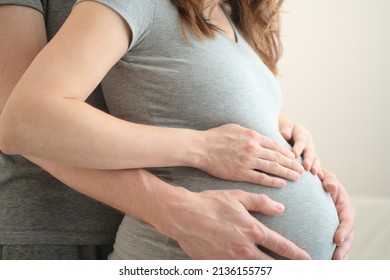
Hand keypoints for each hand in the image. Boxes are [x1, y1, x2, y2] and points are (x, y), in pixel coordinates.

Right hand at [159, 188, 310, 259]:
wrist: (183, 216)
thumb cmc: (210, 203)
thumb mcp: (237, 196)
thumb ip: (261, 202)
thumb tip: (280, 208)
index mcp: (252, 230)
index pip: (281, 246)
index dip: (297, 254)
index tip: (308, 258)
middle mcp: (245, 248)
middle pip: (273, 264)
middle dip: (288, 268)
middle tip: (300, 270)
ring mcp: (231, 259)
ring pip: (256, 271)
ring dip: (268, 271)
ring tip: (278, 271)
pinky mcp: (218, 264)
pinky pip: (237, 272)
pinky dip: (247, 271)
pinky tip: (250, 269)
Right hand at [199, 124, 303, 187]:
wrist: (201, 147)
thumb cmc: (215, 136)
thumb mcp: (235, 127)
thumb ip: (250, 132)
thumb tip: (260, 136)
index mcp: (253, 136)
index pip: (276, 145)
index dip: (287, 152)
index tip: (295, 157)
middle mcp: (253, 148)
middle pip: (278, 157)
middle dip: (292, 164)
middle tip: (302, 169)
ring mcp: (248, 161)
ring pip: (273, 168)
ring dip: (287, 173)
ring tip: (297, 177)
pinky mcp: (240, 173)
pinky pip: (261, 178)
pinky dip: (273, 181)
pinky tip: (282, 184)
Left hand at [279, 122, 319, 174]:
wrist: (293, 134)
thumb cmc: (287, 131)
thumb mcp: (287, 128)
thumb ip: (286, 131)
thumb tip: (284, 134)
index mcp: (302, 135)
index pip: (300, 141)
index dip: (298, 148)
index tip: (295, 154)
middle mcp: (309, 143)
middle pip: (309, 151)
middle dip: (308, 159)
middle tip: (306, 166)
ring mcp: (312, 152)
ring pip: (315, 158)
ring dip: (315, 165)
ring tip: (313, 172)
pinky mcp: (313, 159)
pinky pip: (317, 164)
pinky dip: (319, 170)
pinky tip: (320, 177)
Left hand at [319, 168, 354, 259]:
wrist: (316, 182)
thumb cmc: (322, 179)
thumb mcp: (326, 176)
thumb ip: (329, 179)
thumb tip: (330, 186)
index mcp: (345, 206)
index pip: (347, 220)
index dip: (344, 231)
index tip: (336, 240)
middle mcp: (344, 218)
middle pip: (348, 236)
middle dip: (343, 249)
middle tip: (336, 259)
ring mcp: (339, 226)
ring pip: (343, 243)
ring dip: (339, 255)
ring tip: (331, 264)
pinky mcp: (331, 231)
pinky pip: (333, 244)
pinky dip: (331, 253)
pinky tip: (324, 261)